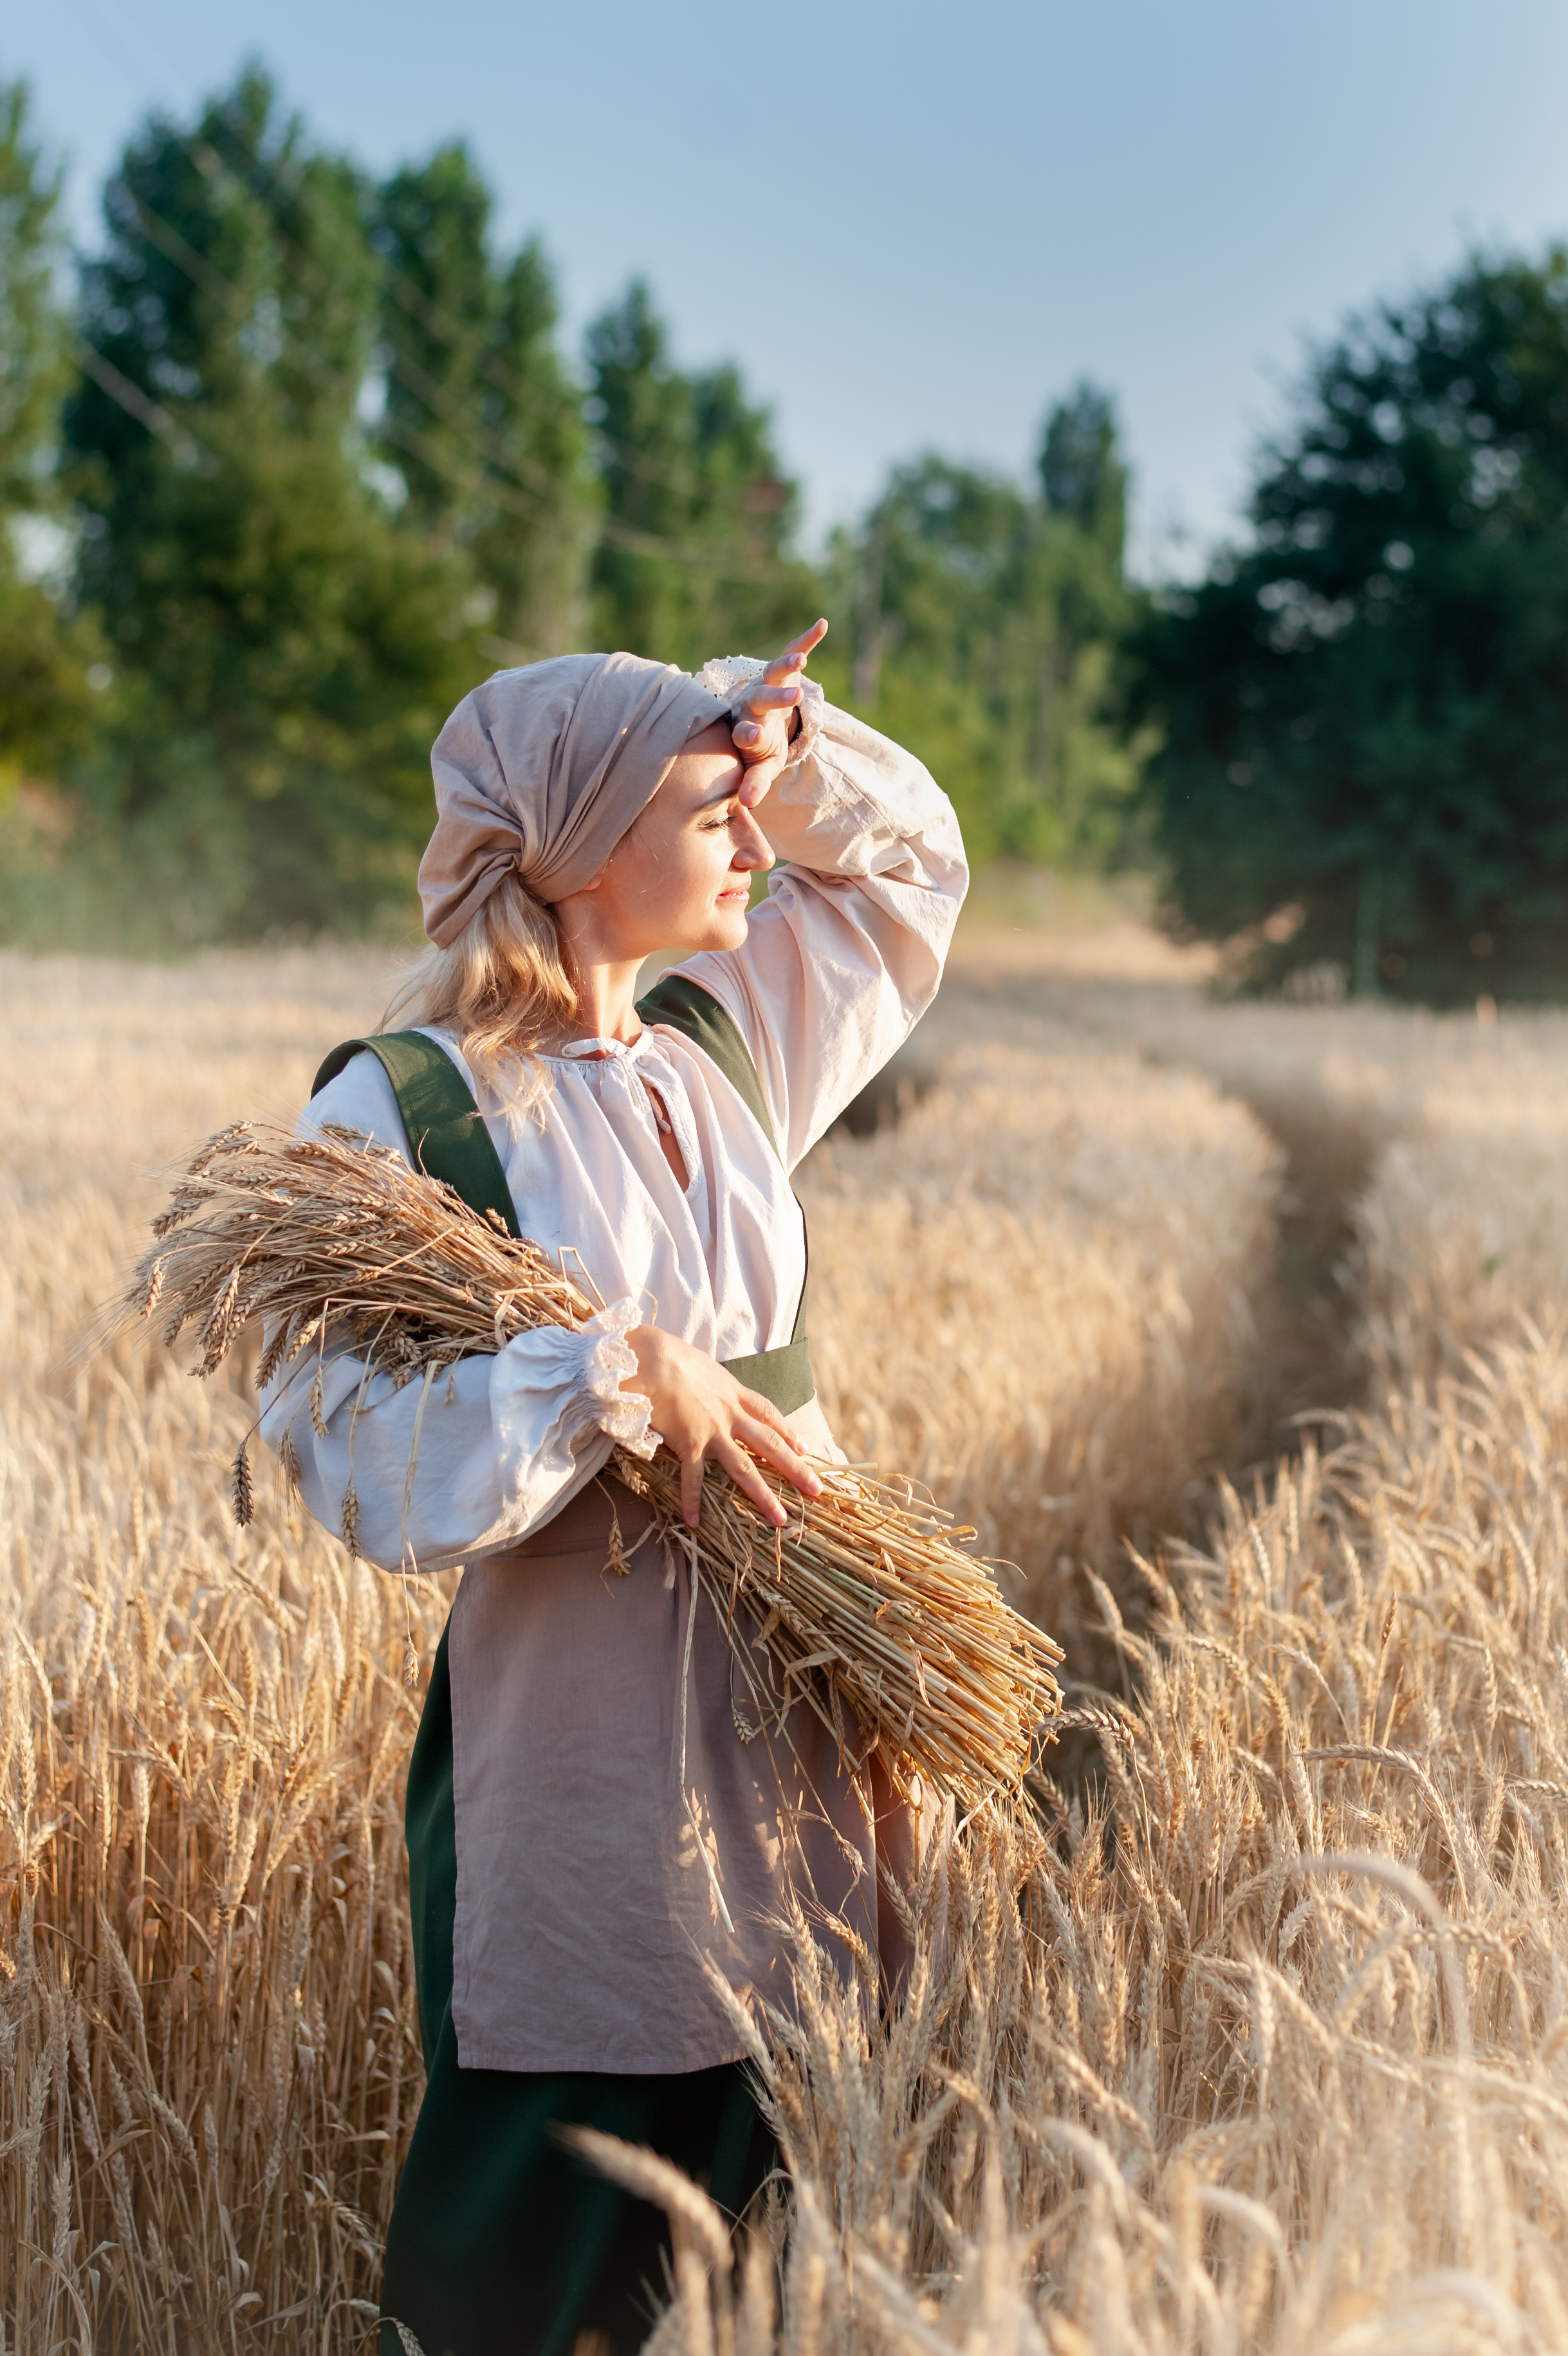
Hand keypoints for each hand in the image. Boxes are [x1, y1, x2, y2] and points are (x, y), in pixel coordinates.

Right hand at [621, 1325, 823, 1528]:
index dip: (788, 1431)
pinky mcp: (689, 1444)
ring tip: (780, 1519)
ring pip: (744, 1468)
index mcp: (733, 1391)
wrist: (652, 1359)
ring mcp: (713, 1431)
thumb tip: (703, 1383)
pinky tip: (694, 1521)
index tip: (804, 1448)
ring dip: (762, 1495)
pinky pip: (693, 1478)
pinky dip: (691, 1500)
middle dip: (795, 1468)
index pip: (768, 1414)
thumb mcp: (699, 1365)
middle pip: (770, 1444)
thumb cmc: (668, 1355)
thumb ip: (708, 1381)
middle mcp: (730, 1413)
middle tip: (815, 1490)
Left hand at [732, 619, 828, 810]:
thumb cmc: (759, 748)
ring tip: (800, 659)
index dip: (749, 733)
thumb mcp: (761, 766)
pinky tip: (822, 624)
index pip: (745, 732)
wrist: (757, 719)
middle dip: (775, 697)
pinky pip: (793, 650)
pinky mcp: (784, 670)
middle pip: (762, 697)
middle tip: (792, 697)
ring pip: (774, 671)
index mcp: (746, 728)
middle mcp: (754, 702)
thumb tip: (746, 804)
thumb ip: (754, 782)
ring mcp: (768, 683)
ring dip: (787, 663)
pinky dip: (807, 638)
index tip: (753, 736)